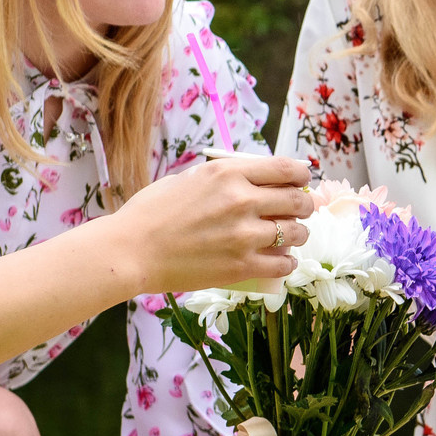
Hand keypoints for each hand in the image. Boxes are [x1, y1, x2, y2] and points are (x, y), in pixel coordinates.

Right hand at [107, 154, 317, 290]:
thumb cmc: (151, 213)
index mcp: (228, 173)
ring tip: (292, 236)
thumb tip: (252, 178)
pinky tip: (282, 260)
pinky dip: (287, 262)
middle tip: (301, 210)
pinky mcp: (241, 266)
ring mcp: (244, 235)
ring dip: (299, 234)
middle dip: (305, 205)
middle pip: (297, 200)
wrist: (130, 250)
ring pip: (296, 232)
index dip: (302, 175)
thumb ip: (222, 177)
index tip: (302, 181)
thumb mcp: (188, 178)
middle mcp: (241, 200)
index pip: (286, 169)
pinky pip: (283, 264)